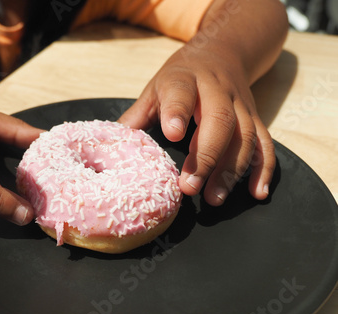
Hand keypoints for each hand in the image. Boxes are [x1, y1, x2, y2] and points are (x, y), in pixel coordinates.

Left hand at [119, 47, 274, 205]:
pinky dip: (263, 170)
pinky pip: (266, 143)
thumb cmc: (182, 77)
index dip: (177, 112)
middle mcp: (217, 90)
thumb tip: (111, 146)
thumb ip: (136, 116)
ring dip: (232, 170)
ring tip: (214, 198)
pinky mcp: (255, 118)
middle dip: (207, 156)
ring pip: (246, 136)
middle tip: (189, 187)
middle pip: (220, 120)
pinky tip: (256, 192)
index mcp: (184, 79)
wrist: (221, 52)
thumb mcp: (155, 88)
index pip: (181, 93)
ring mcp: (241, 104)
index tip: (173, 133)